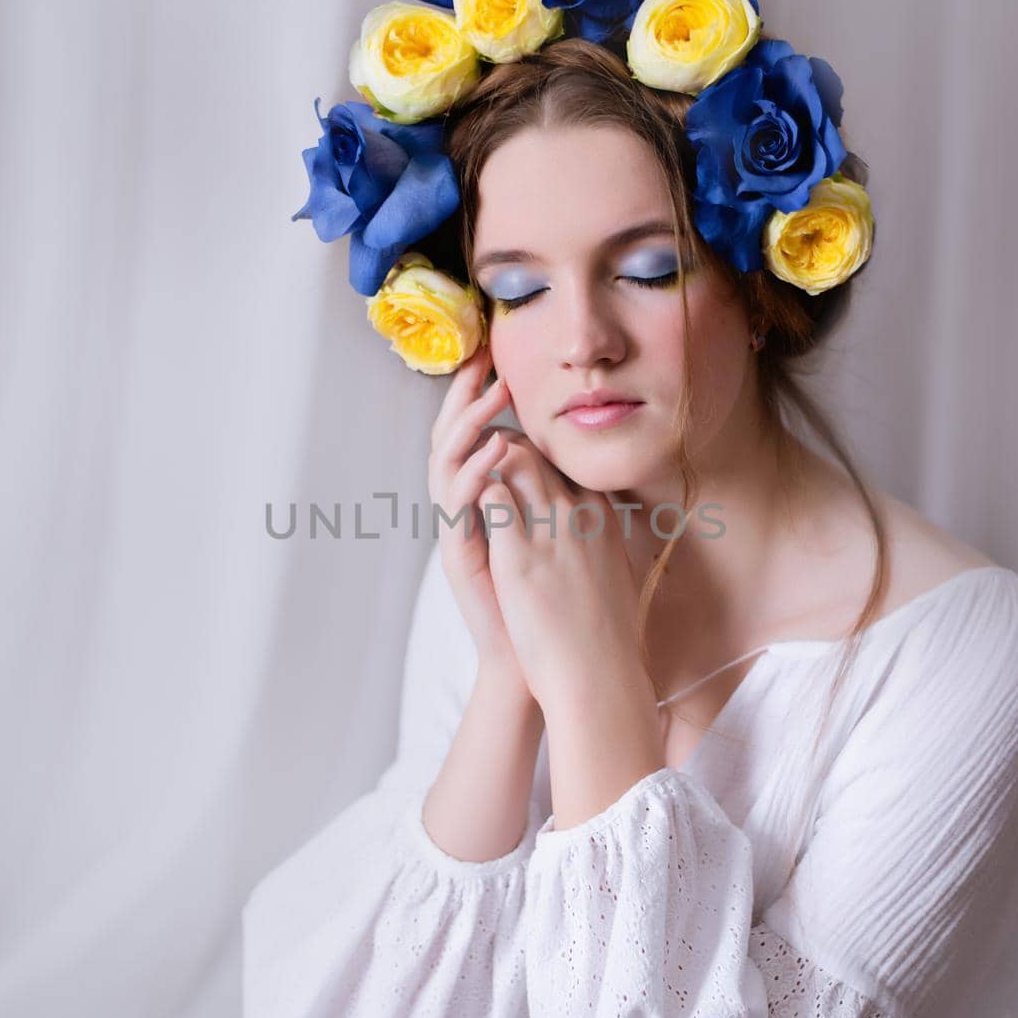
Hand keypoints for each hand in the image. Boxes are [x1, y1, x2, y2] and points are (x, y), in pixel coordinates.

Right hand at [427, 345, 530, 691]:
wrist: (531, 662)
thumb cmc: (544, 603)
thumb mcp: (553, 536)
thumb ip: (552, 495)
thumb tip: (571, 459)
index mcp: (483, 499)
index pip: (475, 432)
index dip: (480, 395)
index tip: (496, 355)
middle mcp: (462, 509)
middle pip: (451, 437)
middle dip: (466, 395)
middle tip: (483, 356)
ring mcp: (456, 529)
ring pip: (446, 461)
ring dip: (472, 422)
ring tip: (497, 391)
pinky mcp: (458, 552)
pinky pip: (458, 503)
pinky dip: (477, 471)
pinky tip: (499, 449)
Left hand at [473, 429, 650, 715]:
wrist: (598, 677)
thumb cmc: (607, 637)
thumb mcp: (616, 574)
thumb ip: (603, 545)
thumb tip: (598, 537)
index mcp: (602, 516)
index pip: (563, 462)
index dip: (533, 458)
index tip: (511, 470)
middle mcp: (577, 513)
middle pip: (535, 452)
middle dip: (501, 451)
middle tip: (477, 465)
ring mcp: (549, 529)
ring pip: (511, 459)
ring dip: (484, 465)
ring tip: (466, 483)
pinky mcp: (518, 553)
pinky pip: (490, 495)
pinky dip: (473, 492)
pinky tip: (463, 508)